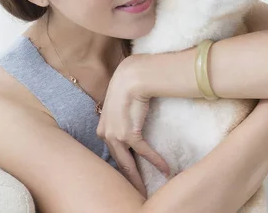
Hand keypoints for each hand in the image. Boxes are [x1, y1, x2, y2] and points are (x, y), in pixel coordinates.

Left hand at [96, 55, 169, 196]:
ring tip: (145, 190)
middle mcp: (105, 134)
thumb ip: (121, 116)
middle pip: (117, 162)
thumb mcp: (119, 103)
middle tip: (135, 190)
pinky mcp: (129, 134)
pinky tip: (166, 170)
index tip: (129, 175)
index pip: (112, 152)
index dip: (121, 165)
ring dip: (138, 178)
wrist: (132, 77)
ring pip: (127, 164)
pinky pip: (143, 153)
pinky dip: (156, 161)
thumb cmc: (128, 85)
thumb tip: (131, 119)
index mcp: (102, 128)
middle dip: (127, 178)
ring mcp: (116, 135)